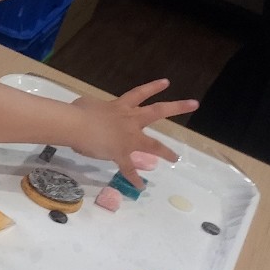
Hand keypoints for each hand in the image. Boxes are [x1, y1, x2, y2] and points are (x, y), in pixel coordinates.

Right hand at [70, 79, 198, 184]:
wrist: (75, 125)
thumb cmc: (78, 111)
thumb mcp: (87, 104)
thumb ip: (94, 108)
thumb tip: (91, 113)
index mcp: (120, 106)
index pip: (140, 93)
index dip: (153, 87)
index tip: (167, 82)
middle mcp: (129, 120)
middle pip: (157, 111)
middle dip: (177, 107)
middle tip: (194, 104)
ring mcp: (127, 138)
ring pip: (152, 145)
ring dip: (166, 152)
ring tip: (176, 158)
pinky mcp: (119, 154)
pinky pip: (129, 169)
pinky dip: (134, 179)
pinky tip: (141, 187)